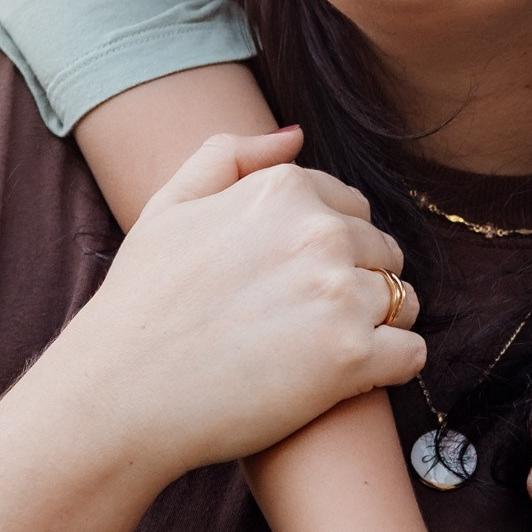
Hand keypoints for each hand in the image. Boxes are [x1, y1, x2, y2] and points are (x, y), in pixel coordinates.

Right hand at [59, 131, 424, 485]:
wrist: (121, 394)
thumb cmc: (140, 303)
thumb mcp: (168, 206)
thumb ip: (230, 155)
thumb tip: (295, 136)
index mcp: (283, 191)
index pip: (352, 208)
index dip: (328, 248)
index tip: (294, 283)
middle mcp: (320, 233)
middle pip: (383, 253)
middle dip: (357, 283)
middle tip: (306, 322)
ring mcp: (339, 294)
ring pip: (404, 300)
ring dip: (377, 325)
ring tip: (324, 350)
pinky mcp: (352, 358)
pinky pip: (410, 353)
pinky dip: (389, 367)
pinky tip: (349, 378)